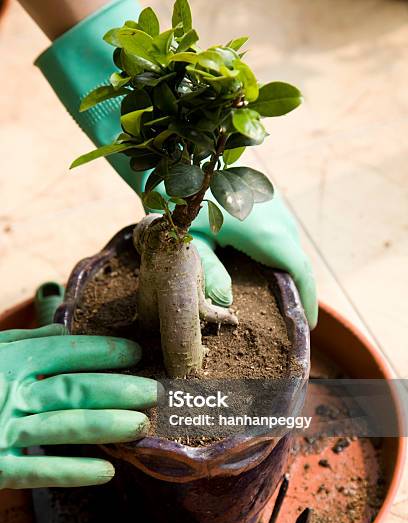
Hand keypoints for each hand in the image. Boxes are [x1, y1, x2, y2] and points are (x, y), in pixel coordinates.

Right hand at [0, 324, 155, 488]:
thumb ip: (25, 344)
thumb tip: (61, 331)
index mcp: (12, 365)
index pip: (63, 352)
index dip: (102, 351)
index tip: (136, 352)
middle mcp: (11, 395)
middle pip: (73, 388)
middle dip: (117, 389)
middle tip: (155, 391)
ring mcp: (2, 432)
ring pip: (63, 426)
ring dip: (105, 425)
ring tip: (141, 425)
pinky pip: (38, 472)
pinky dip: (72, 472)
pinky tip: (106, 471)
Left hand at [32, 0, 316, 327]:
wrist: (178, 150)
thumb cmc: (176, 196)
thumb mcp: (187, 239)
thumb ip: (207, 274)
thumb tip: (226, 303)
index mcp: (263, 229)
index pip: (297, 270)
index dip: (305, 299)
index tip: (307, 324)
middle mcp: (277, 215)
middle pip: (297, 260)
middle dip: (295, 288)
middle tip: (285, 314)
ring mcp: (276, 204)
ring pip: (291, 245)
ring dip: (286, 270)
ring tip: (274, 293)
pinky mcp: (268, 197)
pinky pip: (283, 232)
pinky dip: (278, 253)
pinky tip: (260, 263)